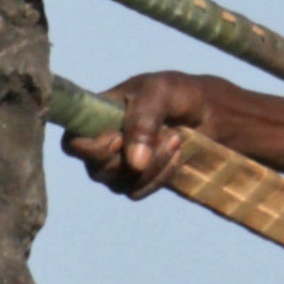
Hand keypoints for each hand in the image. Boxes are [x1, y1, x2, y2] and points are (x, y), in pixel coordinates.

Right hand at [67, 71, 218, 197]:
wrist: (211, 112)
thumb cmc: (180, 93)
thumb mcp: (161, 92)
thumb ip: (143, 121)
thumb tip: (133, 164)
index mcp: (97, 114)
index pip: (72, 141)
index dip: (89, 148)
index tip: (119, 139)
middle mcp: (102, 142)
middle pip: (95, 169)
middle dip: (131, 159)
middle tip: (166, 135)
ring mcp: (118, 164)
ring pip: (119, 184)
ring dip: (153, 166)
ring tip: (177, 139)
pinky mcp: (137, 180)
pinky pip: (138, 191)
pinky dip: (160, 177)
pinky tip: (177, 155)